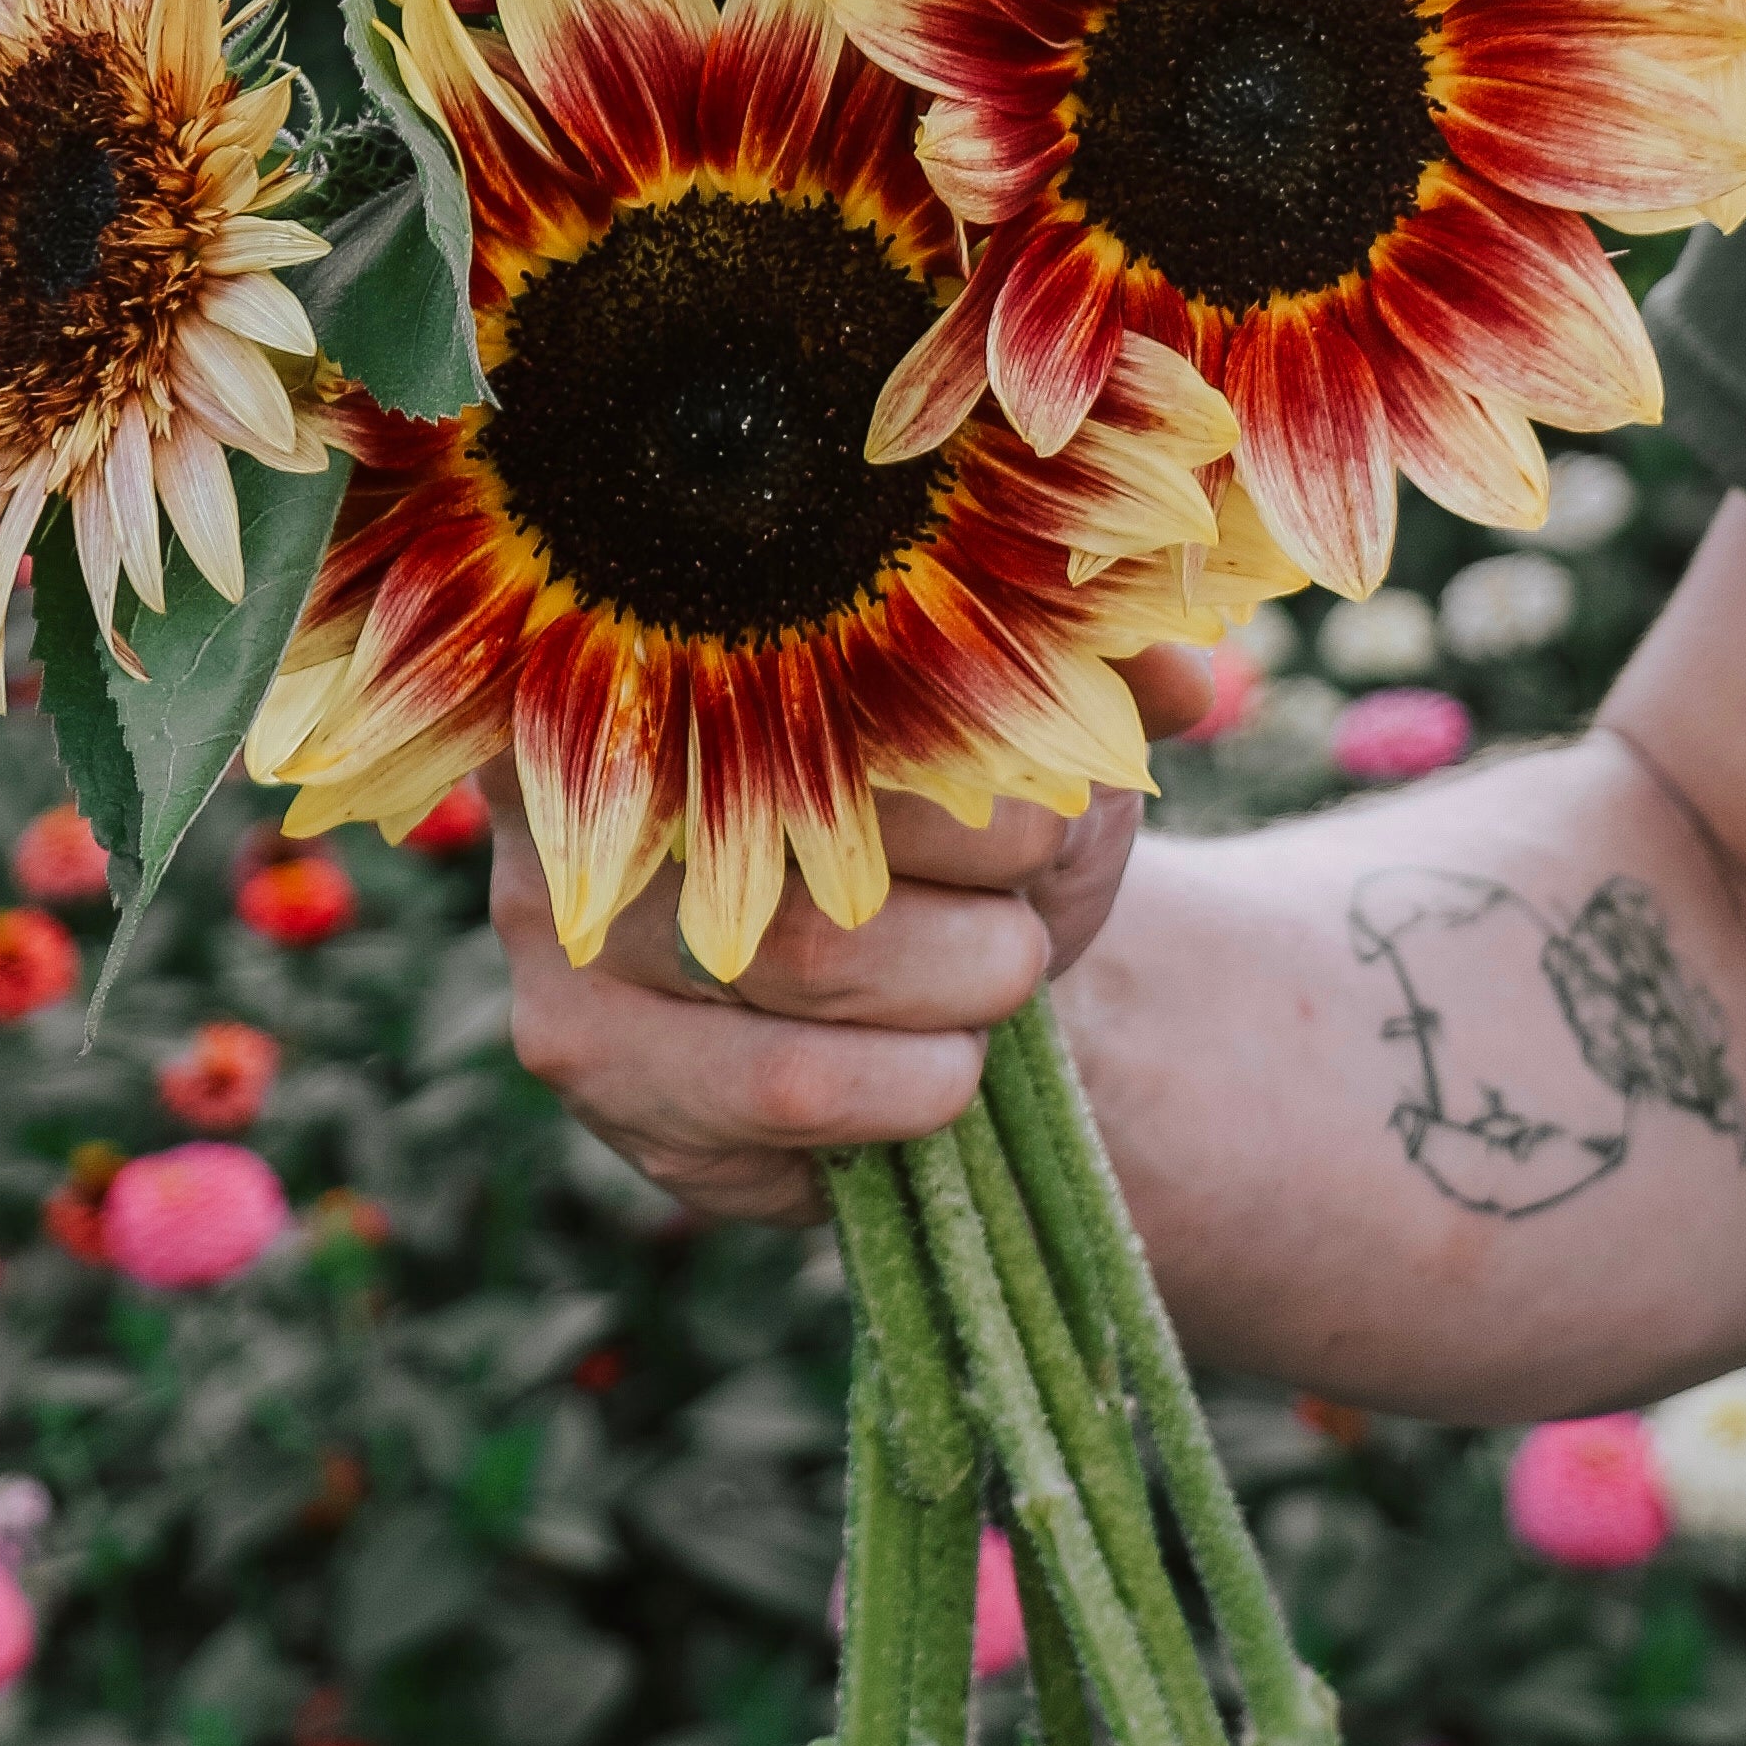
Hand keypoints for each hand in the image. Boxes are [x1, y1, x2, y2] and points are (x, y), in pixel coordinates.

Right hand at [490, 644, 1213, 1224]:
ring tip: (997, 988)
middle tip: (1029, 921)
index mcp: (679, 645)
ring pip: (795, 974)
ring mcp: (560, 925)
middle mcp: (581, 767)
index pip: (810, 680)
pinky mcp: (588, 1064)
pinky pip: (772, 1100)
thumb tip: (1184, 666)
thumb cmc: (981, 821)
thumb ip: (1108, 670)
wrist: (944, 978)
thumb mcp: (1052, 728)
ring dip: (954, 1002)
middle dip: (973, 904)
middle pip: (804, 831)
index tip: (1052, 808)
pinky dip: (903, 1093)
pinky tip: (936, 1072)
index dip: (961, 753)